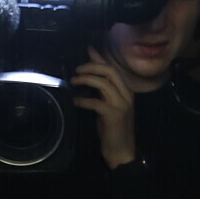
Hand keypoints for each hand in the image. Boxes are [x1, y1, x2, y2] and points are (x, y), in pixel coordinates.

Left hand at [72, 46, 137, 166]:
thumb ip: (102, 91)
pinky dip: (83, 101)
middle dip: (91, 66)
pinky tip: (74, 102)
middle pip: (109, 71)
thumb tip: (88, 76)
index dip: (100, 58)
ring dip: (86, 79)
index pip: (113, 68)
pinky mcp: (113, 116)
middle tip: (76, 69)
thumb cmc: (113, 129)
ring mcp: (121, 105)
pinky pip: (96, 103)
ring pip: (104, 83)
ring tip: (73, 81)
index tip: (88, 48)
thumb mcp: (108, 105)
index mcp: (126, 91)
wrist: (122, 150)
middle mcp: (126, 95)